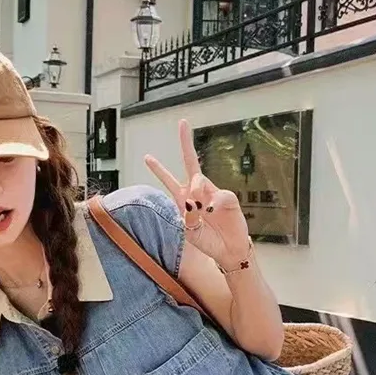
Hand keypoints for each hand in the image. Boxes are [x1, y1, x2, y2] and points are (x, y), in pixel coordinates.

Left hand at [144, 119, 251, 270]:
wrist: (227, 251)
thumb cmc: (207, 241)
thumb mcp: (190, 232)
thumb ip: (187, 216)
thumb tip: (192, 198)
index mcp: (184, 199)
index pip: (169, 181)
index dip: (159, 169)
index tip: (147, 156)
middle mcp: (198, 192)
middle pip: (190, 163)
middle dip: (186, 143)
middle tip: (182, 123)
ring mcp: (213, 193)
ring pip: (200, 181)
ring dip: (195, 190)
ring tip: (197, 207)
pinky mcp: (228, 199)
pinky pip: (219, 195)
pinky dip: (214, 203)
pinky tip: (211, 210)